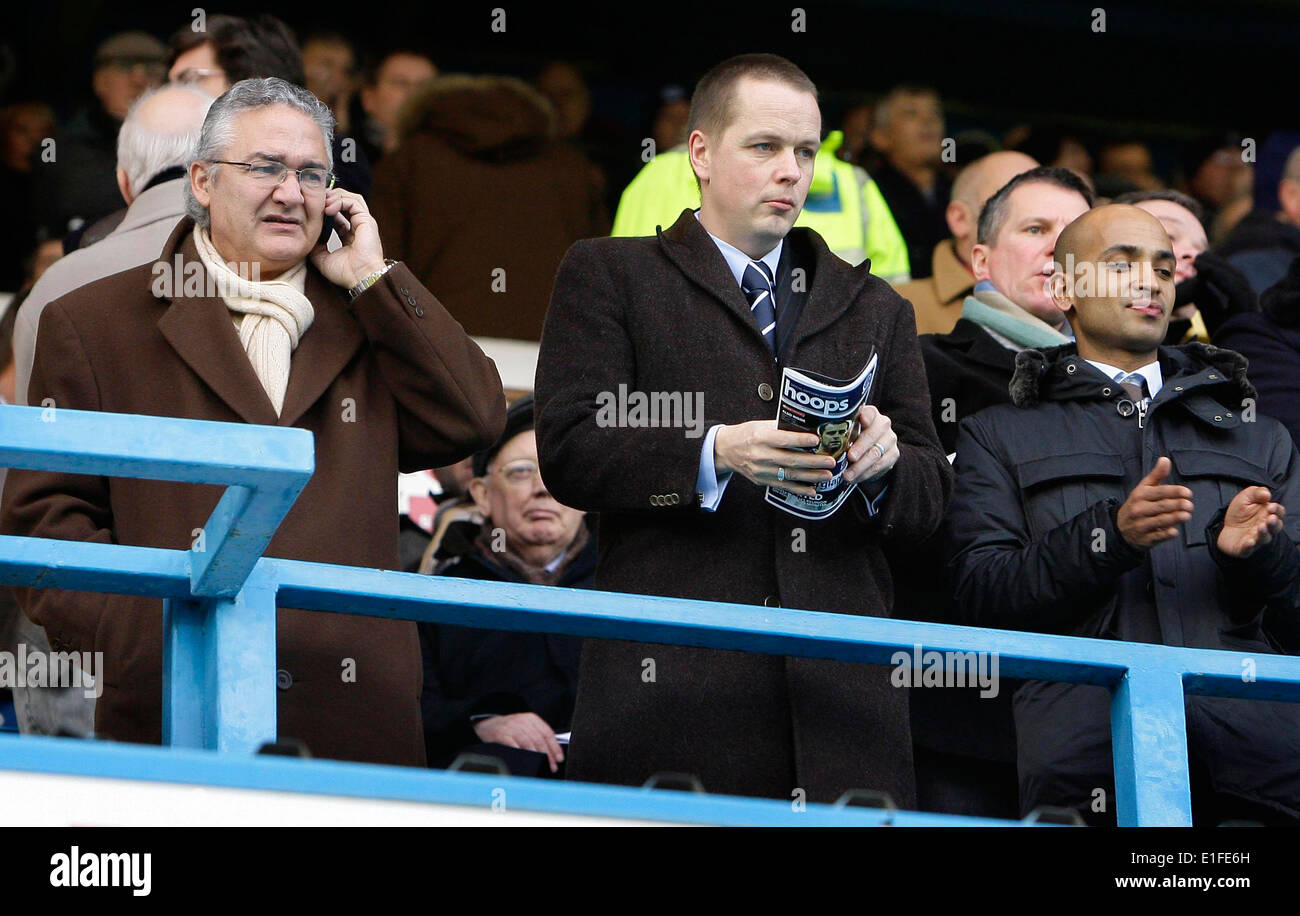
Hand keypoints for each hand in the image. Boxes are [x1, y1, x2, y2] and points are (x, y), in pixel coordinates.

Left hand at [309, 187, 386, 289]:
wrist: (359, 279)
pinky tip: (328, 209)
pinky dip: (340, 201)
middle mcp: (358, 226)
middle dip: (329, 197)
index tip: (312, 209)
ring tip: (322, 203)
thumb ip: (315, 244)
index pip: (338, 213)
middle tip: (315, 201)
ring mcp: (363, 222)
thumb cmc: (345, 273)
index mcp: (349, 235)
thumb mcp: (321, 257)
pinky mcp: (367, 221)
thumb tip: (305, 233)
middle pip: (345, 201)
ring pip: (351, 197)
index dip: (325, 208)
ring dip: (335, 197)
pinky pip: (354, 202)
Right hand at [471, 712, 563, 772]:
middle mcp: (522, 721)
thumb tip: (553, 753)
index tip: (559, 759)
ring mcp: (511, 726)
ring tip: (541, 765)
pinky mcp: (500, 733)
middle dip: (547, 755)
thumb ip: (537, 736)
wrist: (487, 725)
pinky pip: (512, 743)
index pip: (547, 733)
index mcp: (531, 719)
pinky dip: (519, 750)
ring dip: (536, 755)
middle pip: (539, 739)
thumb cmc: (510, 729)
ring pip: (527, 741)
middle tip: (551, 766)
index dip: (554, 747)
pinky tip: (524, 758)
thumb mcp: (524, 727)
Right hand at [714, 419, 834, 496]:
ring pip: (789, 475)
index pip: (783, 439)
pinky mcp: (762, 480)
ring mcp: (761, 470)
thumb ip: (782, 427)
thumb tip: (808, 427)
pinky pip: (783, 486)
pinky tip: (812, 490)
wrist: (726, 450)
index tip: (817, 440)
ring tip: (827, 475)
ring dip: (810, 476)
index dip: (800, 440)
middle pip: (790, 460)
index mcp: (761, 437)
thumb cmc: (748, 434)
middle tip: (830, 461)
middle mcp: (760, 455)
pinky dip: (799, 489)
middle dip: (813, 462)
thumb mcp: (762, 425)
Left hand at [843, 405, 897, 483]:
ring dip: (860, 466)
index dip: (866, 416)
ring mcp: (890, 439)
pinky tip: (855, 479)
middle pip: (872, 436)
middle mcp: (883, 424)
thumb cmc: (852, 438)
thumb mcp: (846, 431)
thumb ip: (839, 431)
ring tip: (847, 476)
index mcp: (870, 414)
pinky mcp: (893, 454)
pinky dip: (865, 474)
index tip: (861, 419)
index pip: (870, 413)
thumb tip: (818, 436)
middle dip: (860, 448)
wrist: (871, 451)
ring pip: (875, 454)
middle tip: (850, 457)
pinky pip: (880, 466)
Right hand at [1117, 457, 1193, 549]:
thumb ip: (1157, 475)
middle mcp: (1139, 509)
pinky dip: (1165, 534)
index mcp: (1140, 495)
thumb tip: (1165, 459)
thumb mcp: (1144, 488)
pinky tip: (1174, 531)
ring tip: (1187, 516)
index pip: (1159, 492)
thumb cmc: (1138, 505)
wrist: (1120, 528)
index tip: (1188, 493)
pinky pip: (1156, 536)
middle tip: (1190, 505)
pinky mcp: (1144, 538)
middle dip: (1176, 505)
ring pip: (1159, 521)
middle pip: (1160, 506)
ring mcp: (1140, 524)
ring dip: (1173, 518)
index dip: (1174, 492)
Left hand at [1216, 485, 1285, 557]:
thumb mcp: (1246, 497)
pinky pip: (1248, 549)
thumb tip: (1267, 494)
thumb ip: (1256, 493)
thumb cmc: (1240, 512)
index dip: (1277, 510)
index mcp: (1268, 515)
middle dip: (1274, 523)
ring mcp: (1256, 539)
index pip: (1278, 513)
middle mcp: (1266, 528)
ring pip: (1264, 538)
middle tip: (1270, 518)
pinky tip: (1249, 541)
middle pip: (1275, 527)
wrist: (1224, 527)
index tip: (1271, 506)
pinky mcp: (1244, 548)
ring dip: (1263, 533)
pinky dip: (1249, 546)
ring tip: (1260, 527)